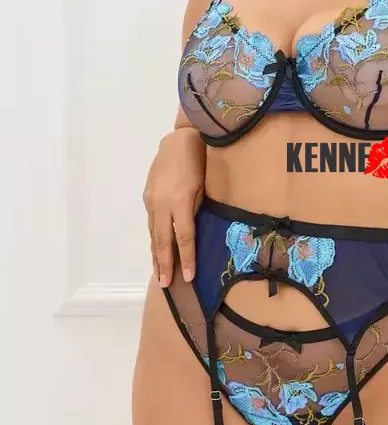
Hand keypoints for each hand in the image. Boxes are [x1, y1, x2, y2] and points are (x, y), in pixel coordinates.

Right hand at [142, 128, 205, 286]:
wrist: (178, 140)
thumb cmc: (199, 162)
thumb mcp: (203, 186)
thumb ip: (196, 210)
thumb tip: (193, 232)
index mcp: (179, 203)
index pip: (183, 237)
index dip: (186, 258)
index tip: (189, 277)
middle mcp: (162, 205)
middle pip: (163, 240)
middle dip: (165, 264)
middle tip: (166, 284)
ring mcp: (152, 201)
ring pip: (153, 233)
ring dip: (156, 255)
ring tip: (159, 273)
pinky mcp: (147, 197)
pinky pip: (151, 223)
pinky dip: (153, 239)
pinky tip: (155, 250)